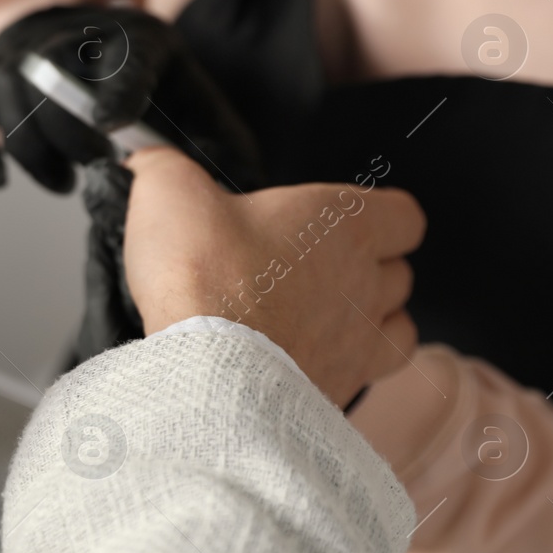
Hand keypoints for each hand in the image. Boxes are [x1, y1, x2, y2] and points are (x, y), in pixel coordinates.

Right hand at [0, 5, 261, 192]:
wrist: (74, 36)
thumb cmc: (142, 82)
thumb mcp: (191, 96)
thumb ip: (219, 140)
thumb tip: (248, 190)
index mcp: (136, 38)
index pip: (125, 56)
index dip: (117, 89)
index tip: (111, 127)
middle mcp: (69, 35)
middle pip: (54, 80)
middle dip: (71, 136)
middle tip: (93, 167)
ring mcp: (17, 53)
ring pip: (4, 95)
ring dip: (30, 150)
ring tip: (62, 183)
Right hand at [122, 148, 424, 405]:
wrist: (207, 368)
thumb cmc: (206, 278)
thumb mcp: (170, 195)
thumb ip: (162, 169)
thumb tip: (149, 162)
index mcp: (342, 223)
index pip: (404, 215)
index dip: (380, 217)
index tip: (346, 222)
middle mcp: (364, 282)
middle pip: (399, 273)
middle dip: (366, 270)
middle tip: (316, 272)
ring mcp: (358, 342)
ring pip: (397, 327)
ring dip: (368, 322)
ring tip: (325, 320)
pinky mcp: (338, 390)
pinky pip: (365, 379)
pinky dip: (345, 369)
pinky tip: (307, 365)